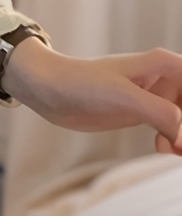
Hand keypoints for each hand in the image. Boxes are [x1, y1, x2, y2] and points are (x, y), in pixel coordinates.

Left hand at [2, 40, 181, 155]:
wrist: (47, 89)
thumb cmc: (81, 82)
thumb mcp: (124, 97)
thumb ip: (160, 113)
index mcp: (165, 64)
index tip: (179, 129)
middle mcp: (163, 77)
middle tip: (179, 147)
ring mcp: (153, 96)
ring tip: (171, 151)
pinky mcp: (140, 112)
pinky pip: (171, 127)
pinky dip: (174, 140)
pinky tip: (162, 148)